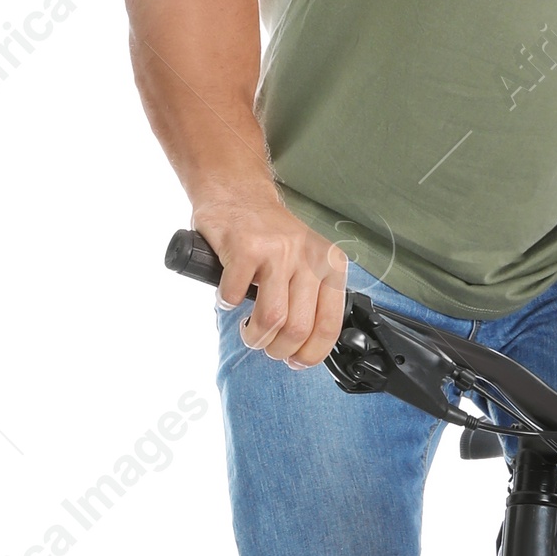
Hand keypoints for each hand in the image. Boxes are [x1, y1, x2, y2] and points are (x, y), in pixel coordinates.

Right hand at [193, 192, 348, 366]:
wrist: (238, 193)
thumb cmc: (269, 236)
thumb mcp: (305, 263)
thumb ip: (311, 298)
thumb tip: (306, 347)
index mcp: (329, 265)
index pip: (329, 325)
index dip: (311, 354)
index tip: (296, 361)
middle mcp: (308, 257)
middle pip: (298, 329)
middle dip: (277, 349)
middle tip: (265, 345)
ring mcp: (278, 251)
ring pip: (271, 319)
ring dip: (254, 336)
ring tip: (247, 330)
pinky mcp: (246, 247)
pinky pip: (236, 296)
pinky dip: (227, 304)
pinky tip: (228, 296)